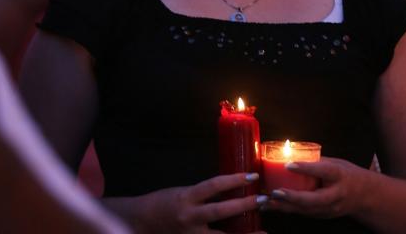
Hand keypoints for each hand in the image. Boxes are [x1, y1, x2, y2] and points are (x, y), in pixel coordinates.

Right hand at [134, 173, 267, 233]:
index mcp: (187, 198)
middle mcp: (189, 217)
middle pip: (221, 211)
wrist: (141, 222)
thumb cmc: (164, 203)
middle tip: (264, 200)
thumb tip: (232, 188)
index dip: (234, 180)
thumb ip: (204, 193)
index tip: (252, 176)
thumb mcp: (184, 192)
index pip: (214, 186)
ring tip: (264, 232)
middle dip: (244, 205)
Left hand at [264, 157, 368, 219]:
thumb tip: (292, 153)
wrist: (365, 196)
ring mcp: (330, 209)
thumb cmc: (347, 174)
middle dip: (292, 197)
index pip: (323, 171)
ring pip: (305, 210)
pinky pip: (303, 213)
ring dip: (284, 207)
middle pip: (313, 199)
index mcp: (340, 175)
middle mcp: (336, 195)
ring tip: (266, 201)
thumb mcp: (336, 162)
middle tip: (275, 192)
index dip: (306, 168)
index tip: (288, 164)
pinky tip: (271, 206)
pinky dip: (286, 209)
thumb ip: (316, 161)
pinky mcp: (323, 216)